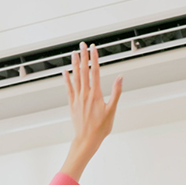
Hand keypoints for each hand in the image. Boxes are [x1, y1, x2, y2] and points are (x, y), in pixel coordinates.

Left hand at [59, 42, 122, 179]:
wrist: (87, 139)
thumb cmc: (101, 127)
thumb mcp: (112, 110)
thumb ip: (116, 92)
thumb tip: (120, 78)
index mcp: (95, 94)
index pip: (95, 71)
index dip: (94, 58)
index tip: (93, 48)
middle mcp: (85, 94)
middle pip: (83, 71)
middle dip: (83, 56)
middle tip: (82, 45)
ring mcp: (77, 98)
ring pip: (75, 77)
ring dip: (74, 64)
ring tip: (74, 53)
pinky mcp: (72, 104)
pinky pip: (68, 88)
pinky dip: (67, 79)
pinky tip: (65, 72)